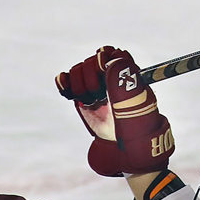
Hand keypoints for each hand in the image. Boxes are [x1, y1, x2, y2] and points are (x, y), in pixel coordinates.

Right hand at [56, 46, 173, 176]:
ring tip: (92, 101)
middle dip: (91, 78)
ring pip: (77, 70)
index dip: (103, 59)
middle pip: (90, 61)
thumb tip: (109, 61)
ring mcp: (93, 85)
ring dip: (81, 86)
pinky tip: (70, 93)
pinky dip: (64, 84)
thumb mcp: (135, 104)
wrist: (121, 147)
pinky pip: (65, 80)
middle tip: (100, 95)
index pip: (109, 52)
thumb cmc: (134, 127)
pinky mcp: (79, 95)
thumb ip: (122, 81)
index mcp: (125, 73)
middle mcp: (108, 76)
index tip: (104, 70)